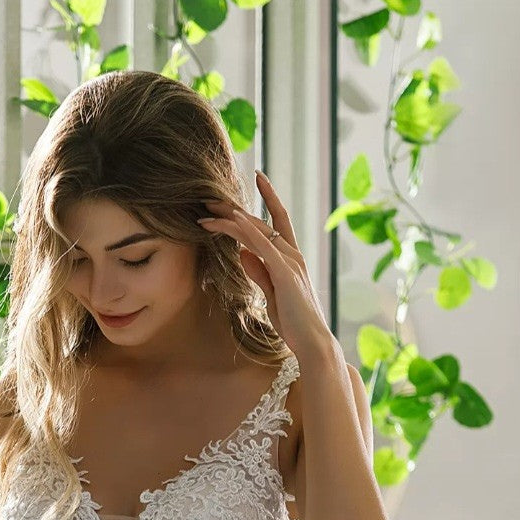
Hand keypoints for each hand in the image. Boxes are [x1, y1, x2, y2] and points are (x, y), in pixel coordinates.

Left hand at [198, 170, 335, 363]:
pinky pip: (264, 246)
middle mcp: (292, 254)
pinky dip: (248, 231)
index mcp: (291, 258)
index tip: (256, 177)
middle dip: (233, 208)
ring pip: (258, 230)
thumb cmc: (294, 323)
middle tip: (208, 199)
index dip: (268, 197)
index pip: (277, 219)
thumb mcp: (271, 294)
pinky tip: (233, 219)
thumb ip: (259, 271)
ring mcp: (290, 262)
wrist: (312, 342)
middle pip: (260, 221)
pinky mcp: (286, 273)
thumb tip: (243, 252)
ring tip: (207, 211)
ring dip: (230, 218)